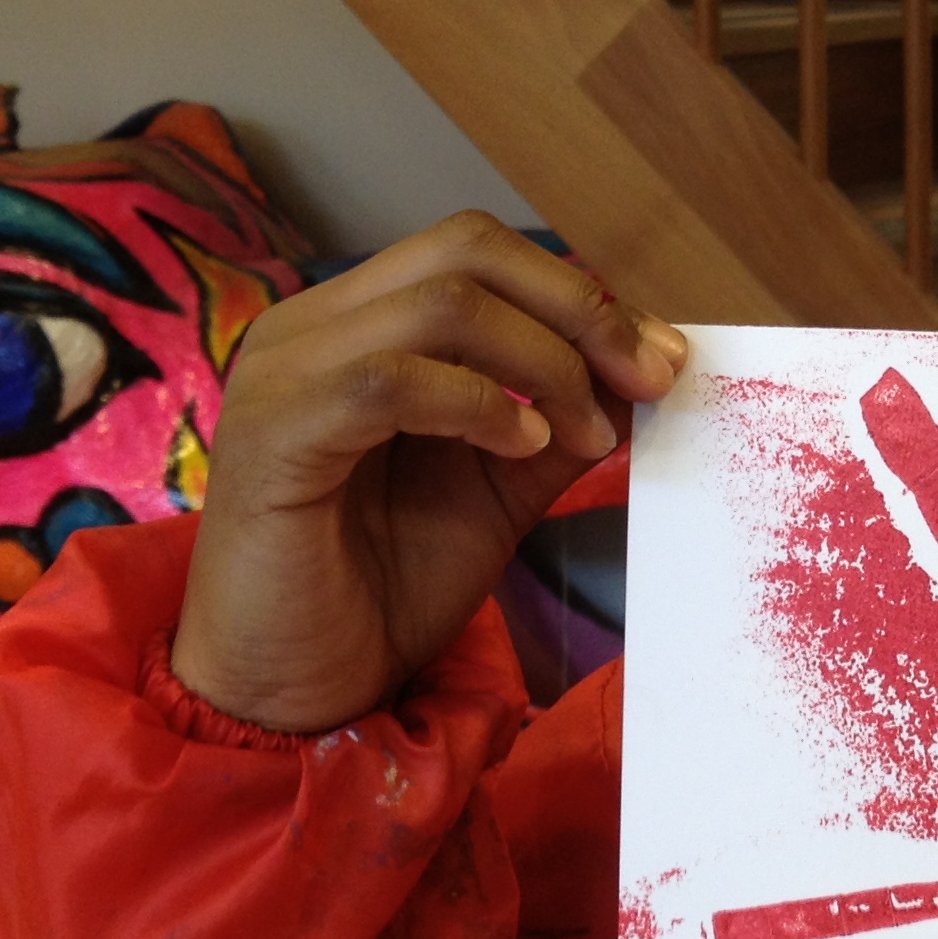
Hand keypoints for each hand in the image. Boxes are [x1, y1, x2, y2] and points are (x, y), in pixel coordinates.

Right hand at [170, 213, 687, 732]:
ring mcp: (286, 372)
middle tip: (648, 380)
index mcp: (361, 325)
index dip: (585, 297)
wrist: (295, 689)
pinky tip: (519, 449)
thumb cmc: (383, 587)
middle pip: (468, 249)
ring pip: (442, 302)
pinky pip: (389, 379)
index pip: (482, 255)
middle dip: (580, 309)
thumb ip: (561, 422)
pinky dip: (478, 404)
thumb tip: (648, 370)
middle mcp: (315, 327)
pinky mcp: (274, 432)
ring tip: (580, 437)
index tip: (663, 362)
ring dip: (544, 364)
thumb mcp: (500, 490)